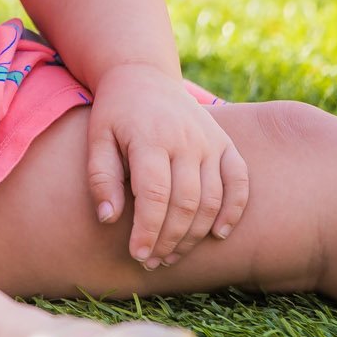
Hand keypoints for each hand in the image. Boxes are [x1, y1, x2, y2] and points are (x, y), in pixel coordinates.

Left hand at [86, 63, 248, 266]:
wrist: (143, 75)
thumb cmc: (116, 112)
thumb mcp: (97, 138)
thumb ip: (101, 177)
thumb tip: (109, 219)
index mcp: (150, 136)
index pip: (154, 195)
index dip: (147, 230)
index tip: (137, 255)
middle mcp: (185, 139)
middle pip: (185, 202)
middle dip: (169, 239)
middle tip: (152, 261)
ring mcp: (209, 140)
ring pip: (212, 199)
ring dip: (195, 234)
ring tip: (172, 254)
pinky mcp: (224, 142)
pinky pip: (239, 180)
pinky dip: (234, 209)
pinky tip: (218, 234)